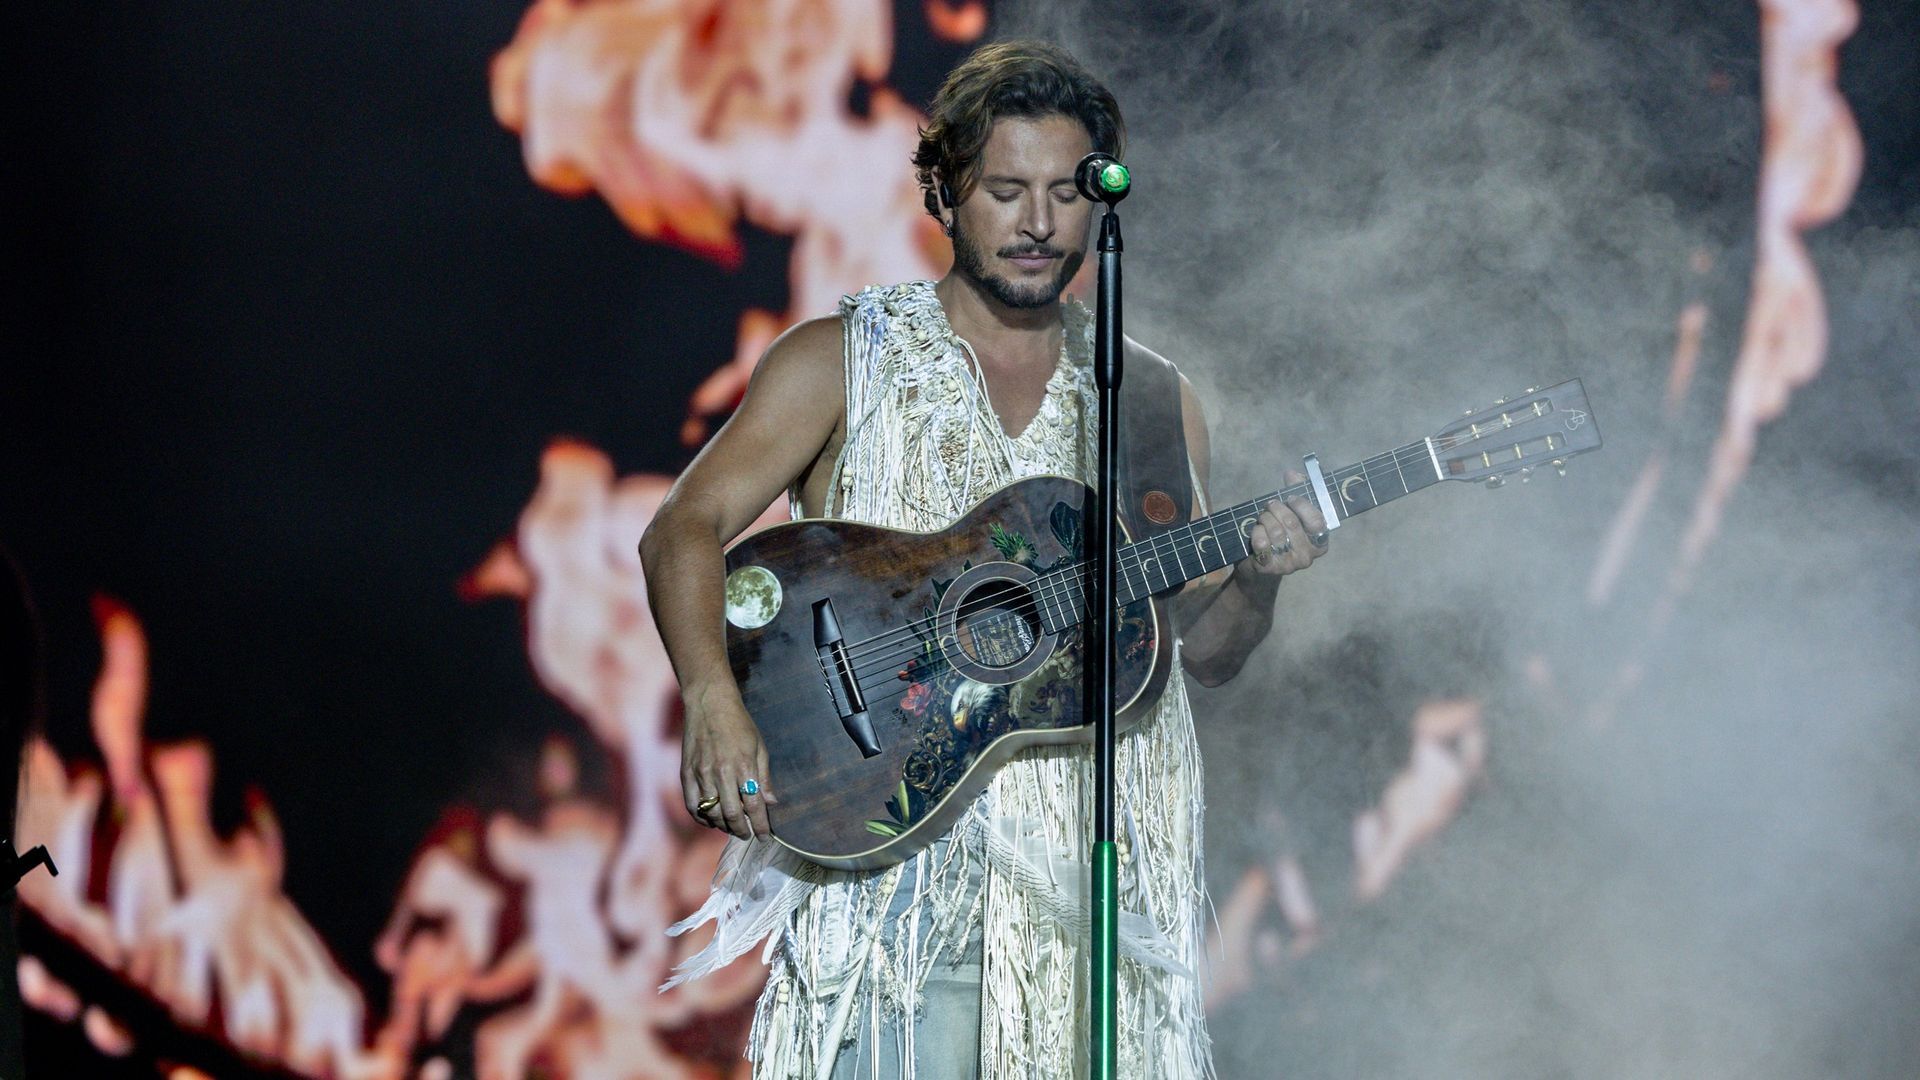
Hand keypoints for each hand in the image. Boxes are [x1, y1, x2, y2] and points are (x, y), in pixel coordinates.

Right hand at [680, 687, 776, 838]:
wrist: (709, 703)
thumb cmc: (739, 723)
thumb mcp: (759, 747)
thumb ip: (764, 777)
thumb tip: (771, 802)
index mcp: (744, 766)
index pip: (754, 806)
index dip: (761, 825)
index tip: (764, 836)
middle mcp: (721, 773)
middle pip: (732, 815)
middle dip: (742, 830)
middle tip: (748, 835)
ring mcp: (701, 774)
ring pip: (712, 813)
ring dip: (723, 826)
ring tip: (732, 828)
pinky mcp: (686, 773)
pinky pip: (692, 805)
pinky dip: (702, 818)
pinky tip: (711, 820)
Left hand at [1245, 470, 1330, 577]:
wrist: (1259, 562)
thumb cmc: (1279, 533)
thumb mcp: (1291, 512)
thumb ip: (1296, 491)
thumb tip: (1292, 474)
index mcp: (1320, 541)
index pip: (1317, 521)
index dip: (1302, 505)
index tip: (1290, 498)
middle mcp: (1308, 556)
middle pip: (1292, 523)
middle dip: (1277, 508)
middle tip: (1270, 506)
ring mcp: (1290, 565)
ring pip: (1276, 532)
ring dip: (1264, 519)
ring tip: (1262, 518)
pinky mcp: (1270, 568)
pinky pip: (1262, 543)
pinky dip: (1256, 532)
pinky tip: (1256, 531)